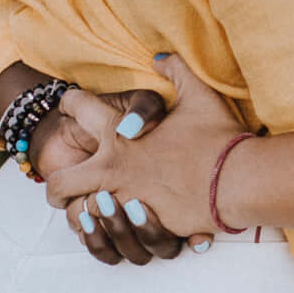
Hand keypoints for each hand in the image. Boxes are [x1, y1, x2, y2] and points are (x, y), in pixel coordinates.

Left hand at [41, 52, 246, 240]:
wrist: (237, 181)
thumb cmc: (217, 137)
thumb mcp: (197, 94)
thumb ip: (176, 70)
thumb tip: (160, 56)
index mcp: (119, 131)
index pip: (77, 108)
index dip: (70, 103)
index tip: (69, 106)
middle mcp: (112, 167)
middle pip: (60, 181)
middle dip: (56, 184)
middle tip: (62, 185)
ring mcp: (123, 199)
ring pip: (80, 214)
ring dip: (81, 214)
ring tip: (87, 214)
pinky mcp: (140, 225)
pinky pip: (110, 236)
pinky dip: (109, 233)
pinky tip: (115, 228)